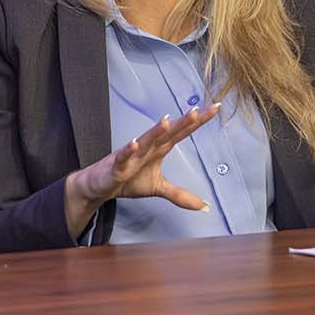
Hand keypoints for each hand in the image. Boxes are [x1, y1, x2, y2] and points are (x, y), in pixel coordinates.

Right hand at [62, 105, 221, 233]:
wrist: (99, 185)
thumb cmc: (128, 179)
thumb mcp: (159, 188)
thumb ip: (182, 195)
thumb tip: (205, 206)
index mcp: (160, 149)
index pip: (182, 132)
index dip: (198, 121)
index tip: (215, 108)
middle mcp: (148, 147)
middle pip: (169, 132)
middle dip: (183, 122)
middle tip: (198, 110)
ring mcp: (132, 154)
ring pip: (146, 141)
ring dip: (156, 131)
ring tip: (167, 121)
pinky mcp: (117, 166)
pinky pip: (123, 157)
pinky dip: (128, 150)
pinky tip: (134, 143)